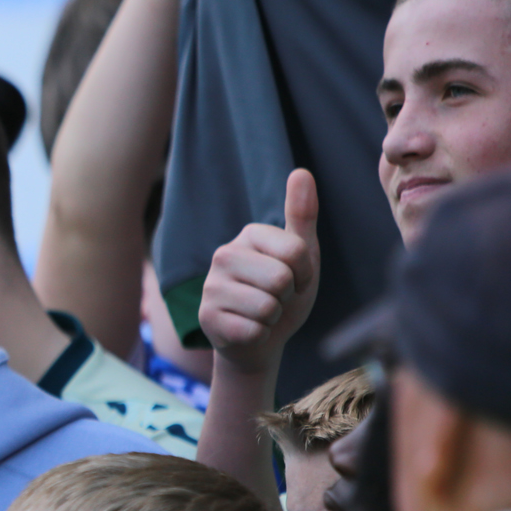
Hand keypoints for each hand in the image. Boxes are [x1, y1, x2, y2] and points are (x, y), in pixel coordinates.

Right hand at [199, 169, 320, 376]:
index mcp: (248, 235)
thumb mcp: (301, 255)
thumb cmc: (282, 293)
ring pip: (267, 307)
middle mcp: (223, 255)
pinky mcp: (206, 317)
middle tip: (276, 298)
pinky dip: (259, 335)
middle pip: (281, 279)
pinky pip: (253, 330)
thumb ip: (302, 215)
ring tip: (261, 313)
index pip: (296, 252)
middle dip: (286, 297)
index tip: (295, 279)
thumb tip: (301, 171)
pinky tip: (248, 329)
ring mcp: (210, 287)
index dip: (305, 274)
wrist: (260, 339)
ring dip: (273, 318)